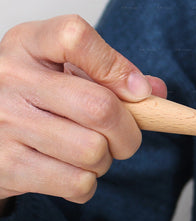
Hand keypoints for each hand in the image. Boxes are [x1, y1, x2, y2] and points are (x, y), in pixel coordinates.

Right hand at [0, 15, 166, 208]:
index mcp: (29, 44)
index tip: (138, 91)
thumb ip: (111, 73)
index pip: (76, 37)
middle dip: (129, 131)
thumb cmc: (36, 95)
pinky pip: (77, 183)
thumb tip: (155, 91)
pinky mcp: (7, 167)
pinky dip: (87, 182)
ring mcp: (5, 123)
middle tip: (124, 135)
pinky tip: (72, 169)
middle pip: (100, 108)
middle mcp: (12, 78)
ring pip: (93, 151)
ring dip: (105, 159)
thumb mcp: (65, 69)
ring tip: (90, 151)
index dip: (117, 67)